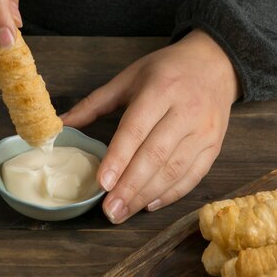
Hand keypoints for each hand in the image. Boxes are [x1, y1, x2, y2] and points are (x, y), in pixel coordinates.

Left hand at [62, 29, 241, 222]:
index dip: (119, 157)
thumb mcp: (129, 78)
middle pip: (156, 155)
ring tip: (123, 212)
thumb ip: (95, 103)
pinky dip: (171, 194)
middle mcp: (186, 111)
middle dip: (131, 186)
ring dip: (147, 195)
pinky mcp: (214, 146)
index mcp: (160, 90)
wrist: (214, 64)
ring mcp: (204, 131)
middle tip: (109, 210)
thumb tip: (61, 124)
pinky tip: (149, 204)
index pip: (137, 129)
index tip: (102, 183)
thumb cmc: (166, 71)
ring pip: (175, 170)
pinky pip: (194, 176)